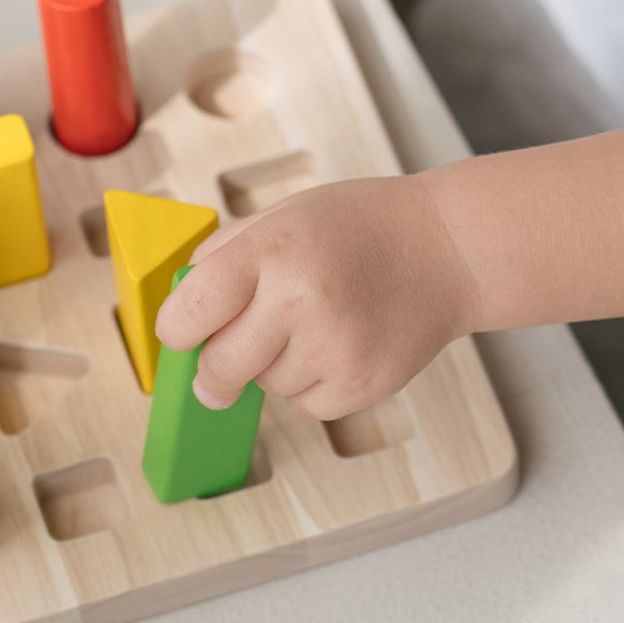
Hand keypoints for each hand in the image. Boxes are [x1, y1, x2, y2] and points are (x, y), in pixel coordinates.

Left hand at [155, 175, 478, 419]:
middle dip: (213, 366)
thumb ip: (222, 257)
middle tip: (225, 355)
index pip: (189, 310)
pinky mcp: (361, 385)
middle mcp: (301, 300)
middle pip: (218, 367)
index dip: (176, 329)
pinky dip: (309, 386)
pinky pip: (304, 406)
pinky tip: (337, 346)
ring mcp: (334, 348)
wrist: (448, 250)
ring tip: (314, 325)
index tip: (181, 333)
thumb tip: (177, 310)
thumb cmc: (358, 227)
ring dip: (271, 367)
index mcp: (273, 251)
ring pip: (263, 387)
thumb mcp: (282, 216)